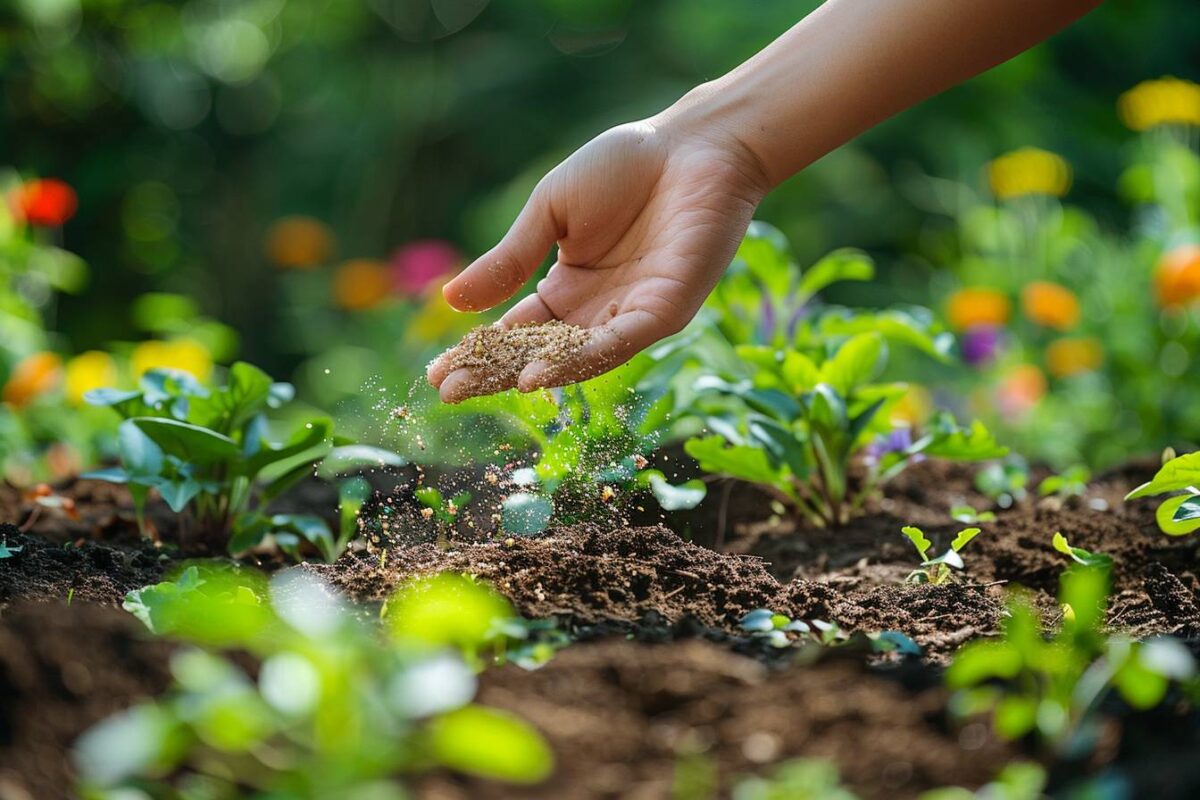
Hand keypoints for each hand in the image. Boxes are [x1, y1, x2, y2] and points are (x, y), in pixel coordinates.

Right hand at [427, 112, 768, 402]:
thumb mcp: (549, 213)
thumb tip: (451, 300)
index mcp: (567, 289)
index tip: (434, 374)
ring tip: (491, 386)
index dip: (477, 353)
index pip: (515, 332)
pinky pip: (618, 343)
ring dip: (535, 374)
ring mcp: (631, 316)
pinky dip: (580, 359)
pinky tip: (542, 373)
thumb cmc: (625, 167)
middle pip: (538, 354)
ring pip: (577, 358)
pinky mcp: (664, 311)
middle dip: (494, 374)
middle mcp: (597, 313)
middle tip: (450, 391)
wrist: (693, 144)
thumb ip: (509, 259)